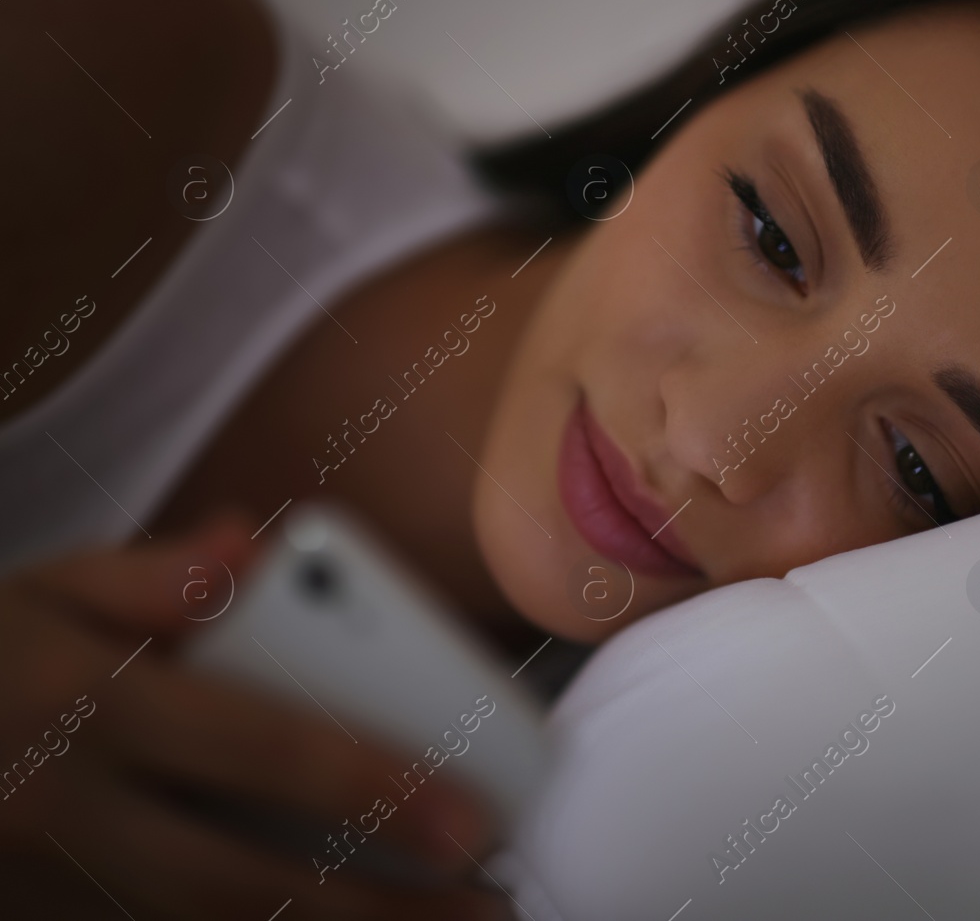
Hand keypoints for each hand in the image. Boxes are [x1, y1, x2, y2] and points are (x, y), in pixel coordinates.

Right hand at [0, 515, 506, 919]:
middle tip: (485, 908)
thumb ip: (150, 576)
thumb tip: (250, 545)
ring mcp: (47, 892)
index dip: (373, 790)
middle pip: (247, 884)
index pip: (257, 752)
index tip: (468, 822)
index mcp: (88, 710)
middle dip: (377, 911)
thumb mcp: (38, 589)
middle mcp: (68, 816)